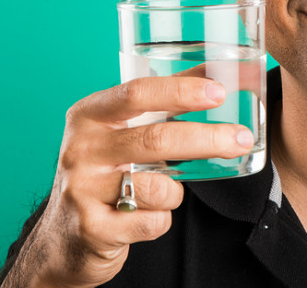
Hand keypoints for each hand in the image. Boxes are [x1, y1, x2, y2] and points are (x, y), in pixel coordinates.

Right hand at [3, 75, 253, 287]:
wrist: (64, 237)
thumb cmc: (106, 170)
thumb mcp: (124, 128)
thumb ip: (169, 98)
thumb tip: (222, 70)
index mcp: (89, 115)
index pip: (137, 93)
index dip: (181, 91)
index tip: (219, 92)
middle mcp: (81, 149)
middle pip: (155, 139)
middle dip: (207, 139)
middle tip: (241, 138)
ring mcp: (82, 190)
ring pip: (157, 187)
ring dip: (175, 191)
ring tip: (166, 192)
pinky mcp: (93, 229)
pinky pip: (152, 222)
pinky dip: (162, 219)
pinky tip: (148, 216)